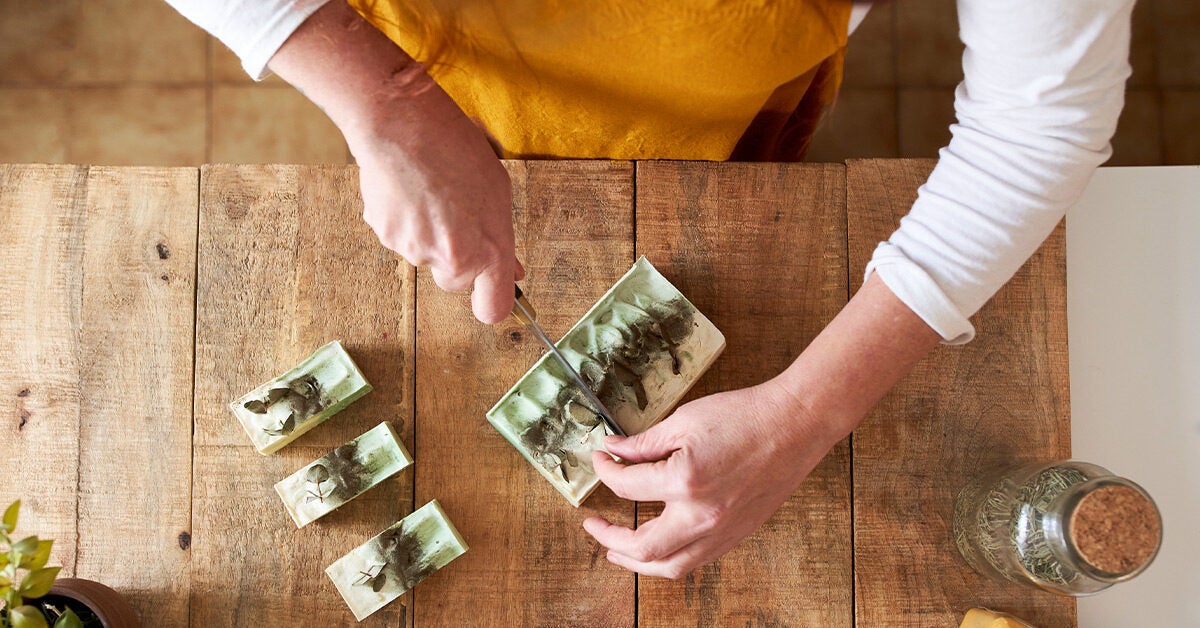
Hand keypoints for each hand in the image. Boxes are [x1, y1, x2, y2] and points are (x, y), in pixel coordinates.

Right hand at [267, 1, 523, 323]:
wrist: (401, 123)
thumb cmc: (454, 147)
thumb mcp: (497, 190)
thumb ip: (501, 238)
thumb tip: (511, 270)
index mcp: (487, 248)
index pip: (492, 308)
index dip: (490, 303)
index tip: (489, 294)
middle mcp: (451, 257)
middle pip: (454, 280)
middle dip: (456, 258)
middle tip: (455, 217)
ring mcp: (415, 249)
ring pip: (426, 254)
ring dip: (429, 232)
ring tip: (430, 190)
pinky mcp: (386, 236)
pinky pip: (400, 237)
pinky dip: (404, 219)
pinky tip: (408, 188)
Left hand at [582, 378, 844, 578]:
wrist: (795, 424)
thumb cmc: (744, 415)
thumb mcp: (684, 421)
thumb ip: (644, 443)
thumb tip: (614, 452)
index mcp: (684, 482)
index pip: (626, 487)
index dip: (605, 472)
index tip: (601, 459)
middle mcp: (701, 516)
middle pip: (642, 547)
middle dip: (609, 538)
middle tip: (593, 525)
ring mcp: (721, 531)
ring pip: (670, 566)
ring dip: (637, 563)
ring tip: (617, 551)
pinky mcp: (737, 534)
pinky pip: (695, 560)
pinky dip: (670, 559)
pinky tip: (660, 546)